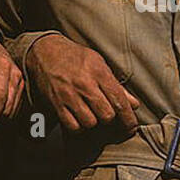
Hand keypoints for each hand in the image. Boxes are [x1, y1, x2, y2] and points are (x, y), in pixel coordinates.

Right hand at [24, 34, 139, 132]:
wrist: (46, 52)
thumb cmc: (75, 57)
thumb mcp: (99, 64)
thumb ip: (115, 86)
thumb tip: (133, 104)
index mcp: (99, 73)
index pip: (119, 101)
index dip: (128, 117)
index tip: (131, 126)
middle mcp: (85, 84)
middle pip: (106, 115)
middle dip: (109, 118)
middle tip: (105, 113)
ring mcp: (69, 95)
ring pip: (90, 123)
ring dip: (93, 122)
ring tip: (91, 114)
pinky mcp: (56, 104)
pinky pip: (72, 126)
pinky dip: (78, 127)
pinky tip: (79, 119)